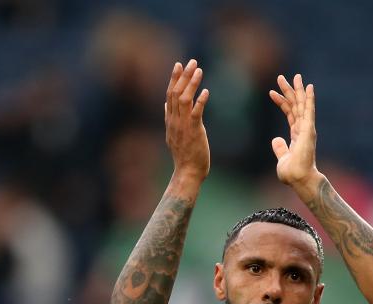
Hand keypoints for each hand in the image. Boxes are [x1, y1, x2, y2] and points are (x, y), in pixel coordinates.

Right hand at [165, 59, 209, 182]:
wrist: (187, 172)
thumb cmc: (184, 156)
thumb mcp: (173, 134)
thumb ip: (170, 119)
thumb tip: (166, 106)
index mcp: (170, 120)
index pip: (169, 95)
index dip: (173, 79)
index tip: (178, 65)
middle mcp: (174, 120)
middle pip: (176, 93)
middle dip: (183, 75)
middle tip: (191, 61)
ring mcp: (183, 125)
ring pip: (184, 99)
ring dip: (191, 83)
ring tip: (199, 70)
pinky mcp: (194, 131)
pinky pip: (196, 112)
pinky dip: (200, 100)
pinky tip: (206, 91)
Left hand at [269, 73, 321, 194]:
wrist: (298, 178)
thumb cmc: (292, 172)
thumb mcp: (282, 158)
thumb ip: (280, 148)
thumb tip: (275, 139)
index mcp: (297, 135)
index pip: (289, 114)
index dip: (281, 102)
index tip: (271, 92)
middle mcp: (303, 129)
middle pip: (296, 105)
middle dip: (289, 91)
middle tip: (281, 77)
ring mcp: (307, 128)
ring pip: (302, 105)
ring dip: (299, 90)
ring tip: (296, 76)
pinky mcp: (309, 129)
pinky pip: (309, 111)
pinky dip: (310, 98)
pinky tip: (309, 87)